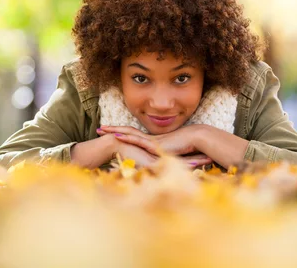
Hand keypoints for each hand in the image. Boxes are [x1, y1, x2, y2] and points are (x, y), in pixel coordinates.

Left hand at [99, 124, 249, 169]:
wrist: (198, 140)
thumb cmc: (189, 148)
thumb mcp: (175, 158)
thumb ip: (168, 162)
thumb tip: (164, 168)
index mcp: (152, 142)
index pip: (133, 137)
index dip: (121, 134)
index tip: (110, 133)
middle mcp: (149, 139)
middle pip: (127, 133)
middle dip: (112, 130)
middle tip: (99, 129)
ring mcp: (151, 140)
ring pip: (129, 134)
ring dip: (114, 131)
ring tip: (101, 129)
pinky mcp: (155, 143)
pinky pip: (138, 140)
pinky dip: (127, 137)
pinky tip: (117, 136)